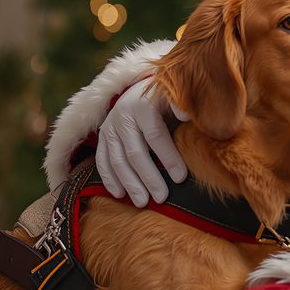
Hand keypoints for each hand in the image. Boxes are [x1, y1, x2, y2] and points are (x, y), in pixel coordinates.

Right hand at [96, 77, 190, 206]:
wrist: (143, 87)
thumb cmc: (168, 98)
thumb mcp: (177, 96)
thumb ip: (183, 105)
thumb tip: (187, 116)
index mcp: (144, 105)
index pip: (155, 135)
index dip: (168, 157)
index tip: (181, 178)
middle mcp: (123, 115)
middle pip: (135, 152)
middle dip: (149, 177)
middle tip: (162, 198)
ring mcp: (110, 126)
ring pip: (117, 160)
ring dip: (130, 183)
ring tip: (143, 202)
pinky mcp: (102, 136)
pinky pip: (102, 160)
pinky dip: (109, 179)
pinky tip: (119, 194)